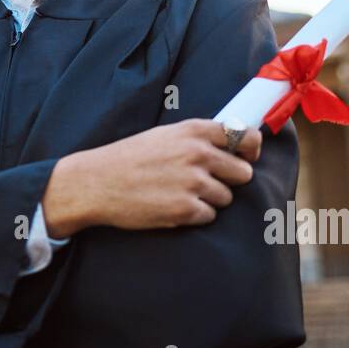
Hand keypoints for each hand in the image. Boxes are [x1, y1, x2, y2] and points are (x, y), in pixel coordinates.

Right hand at [42, 118, 261, 235]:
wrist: (97, 182)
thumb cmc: (129, 158)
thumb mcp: (165, 135)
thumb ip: (198, 138)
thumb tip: (232, 146)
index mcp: (193, 131)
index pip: (245, 136)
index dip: (251, 150)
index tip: (247, 157)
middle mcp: (197, 154)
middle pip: (242, 173)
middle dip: (229, 180)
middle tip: (205, 182)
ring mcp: (193, 183)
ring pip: (226, 197)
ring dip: (209, 199)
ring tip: (180, 194)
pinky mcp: (185, 210)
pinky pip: (209, 216)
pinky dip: (195, 215)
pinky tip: (172, 206)